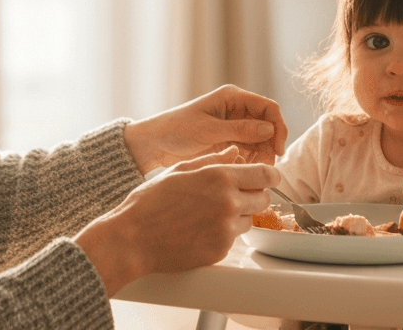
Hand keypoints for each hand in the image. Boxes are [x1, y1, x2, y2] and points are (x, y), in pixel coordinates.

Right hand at [75, 146, 279, 293]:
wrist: (133, 239)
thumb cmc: (150, 201)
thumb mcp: (180, 170)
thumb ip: (213, 159)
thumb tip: (235, 152)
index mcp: (220, 177)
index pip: (266, 174)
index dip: (269, 175)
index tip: (266, 178)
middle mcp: (229, 202)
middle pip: (264, 199)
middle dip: (254, 196)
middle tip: (235, 196)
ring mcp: (226, 229)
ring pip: (250, 220)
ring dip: (239, 216)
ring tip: (210, 214)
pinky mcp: (221, 250)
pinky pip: (233, 238)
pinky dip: (223, 233)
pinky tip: (200, 229)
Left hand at [124, 84, 287, 172]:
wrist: (154, 144)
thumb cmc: (176, 130)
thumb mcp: (208, 130)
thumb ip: (239, 129)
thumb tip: (269, 129)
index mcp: (232, 98)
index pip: (268, 108)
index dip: (278, 126)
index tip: (278, 148)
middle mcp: (236, 110)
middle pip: (267, 126)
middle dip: (270, 145)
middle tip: (266, 167)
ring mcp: (233, 127)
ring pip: (260, 141)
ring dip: (261, 155)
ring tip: (254, 171)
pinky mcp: (228, 143)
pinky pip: (249, 151)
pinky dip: (251, 161)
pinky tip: (243, 170)